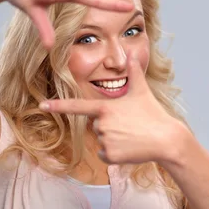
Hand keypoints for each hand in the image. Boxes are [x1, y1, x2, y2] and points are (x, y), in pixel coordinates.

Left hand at [39, 53, 188, 164]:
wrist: (166, 140)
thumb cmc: (153, 113)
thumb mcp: (142, 90)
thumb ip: (134, 72)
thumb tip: (132, 53)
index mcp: (105, 107)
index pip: (76, 106)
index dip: (58, 106)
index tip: (42, 105)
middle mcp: (101, 124)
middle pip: (95, 125)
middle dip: (110, 125)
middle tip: (129, 124)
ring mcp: (104, 140)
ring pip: (100, 140)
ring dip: (113, 140)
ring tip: (131, 136)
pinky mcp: (109, 155)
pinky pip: (104, 155)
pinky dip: (115, 154)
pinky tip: (129, 148)